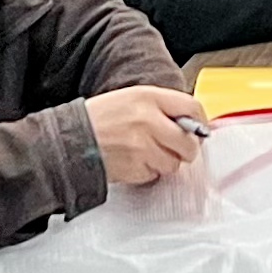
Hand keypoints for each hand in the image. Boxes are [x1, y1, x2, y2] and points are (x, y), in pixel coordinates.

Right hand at [84, 84, 206, 187]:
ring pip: (174, 163)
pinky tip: (133, 161)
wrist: (71, 139)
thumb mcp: (132, 99)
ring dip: (165, 162)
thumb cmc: (100, 119)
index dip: (200, 122)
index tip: (199, 131)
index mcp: (148, 97)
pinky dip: (148, 172)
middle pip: (189, 142)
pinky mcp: (134, 167)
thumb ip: (162, 108)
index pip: (191, 108)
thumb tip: (193, 124)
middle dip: (186, 150)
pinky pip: (155, 175)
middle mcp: (148, 120)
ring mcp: (142, 145)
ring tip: (145, 153)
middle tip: (176, 149)